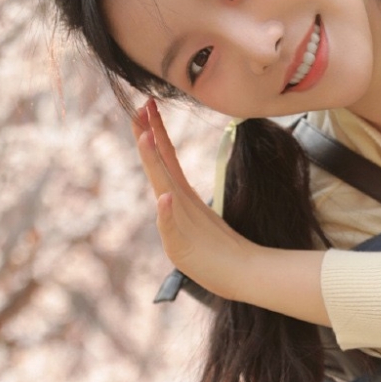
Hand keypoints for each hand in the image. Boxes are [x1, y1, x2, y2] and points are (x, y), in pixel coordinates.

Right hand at [133, 100, 329, 322]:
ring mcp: (181, 218)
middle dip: (148, 135)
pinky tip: (163, 199)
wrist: (240, 275)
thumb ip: (172, 218)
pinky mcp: (180, 241)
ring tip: (144, 129)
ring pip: (165, 181)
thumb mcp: (198, 230)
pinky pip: (171, 224)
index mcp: (180, 198)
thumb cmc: (221, 257)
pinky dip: (165, 212)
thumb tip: (164, 197)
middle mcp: (177, 204)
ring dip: (154, 155)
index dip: (154, 133)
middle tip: (140, 106)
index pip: (164, 159)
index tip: (147, 107)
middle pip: (160, 164)